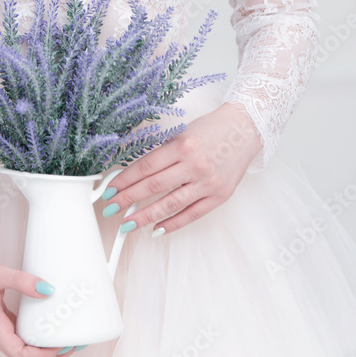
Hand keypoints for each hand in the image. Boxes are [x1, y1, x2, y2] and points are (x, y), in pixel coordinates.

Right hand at [0, 245, 80, 356]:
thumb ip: (22, 281)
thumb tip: (47, 290)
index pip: (22, 356)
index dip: (45, 356)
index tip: (63, 345)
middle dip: (49, 355)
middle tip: (71, 343)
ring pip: (22, 349)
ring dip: (43, 348)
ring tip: (63, 336)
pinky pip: (18, 336)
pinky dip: (34, 336)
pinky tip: (45, 325)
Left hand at [100, 103, 262, 235]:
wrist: (246, 128)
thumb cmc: (212, 128)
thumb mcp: (183, 133)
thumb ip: (163, 153)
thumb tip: (136, 174)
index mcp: (182, 145)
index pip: (146, 167)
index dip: (124, 180)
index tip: (110, 189)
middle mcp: (194, 165)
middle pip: (153, 186)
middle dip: (128, 199)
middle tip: (110, 208)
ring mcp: (207, 183)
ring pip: (170, 204)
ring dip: (145, 216)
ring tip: (127, 224)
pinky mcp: (220, 196)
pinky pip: (192, 215)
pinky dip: (173, 224)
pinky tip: (157, 229)